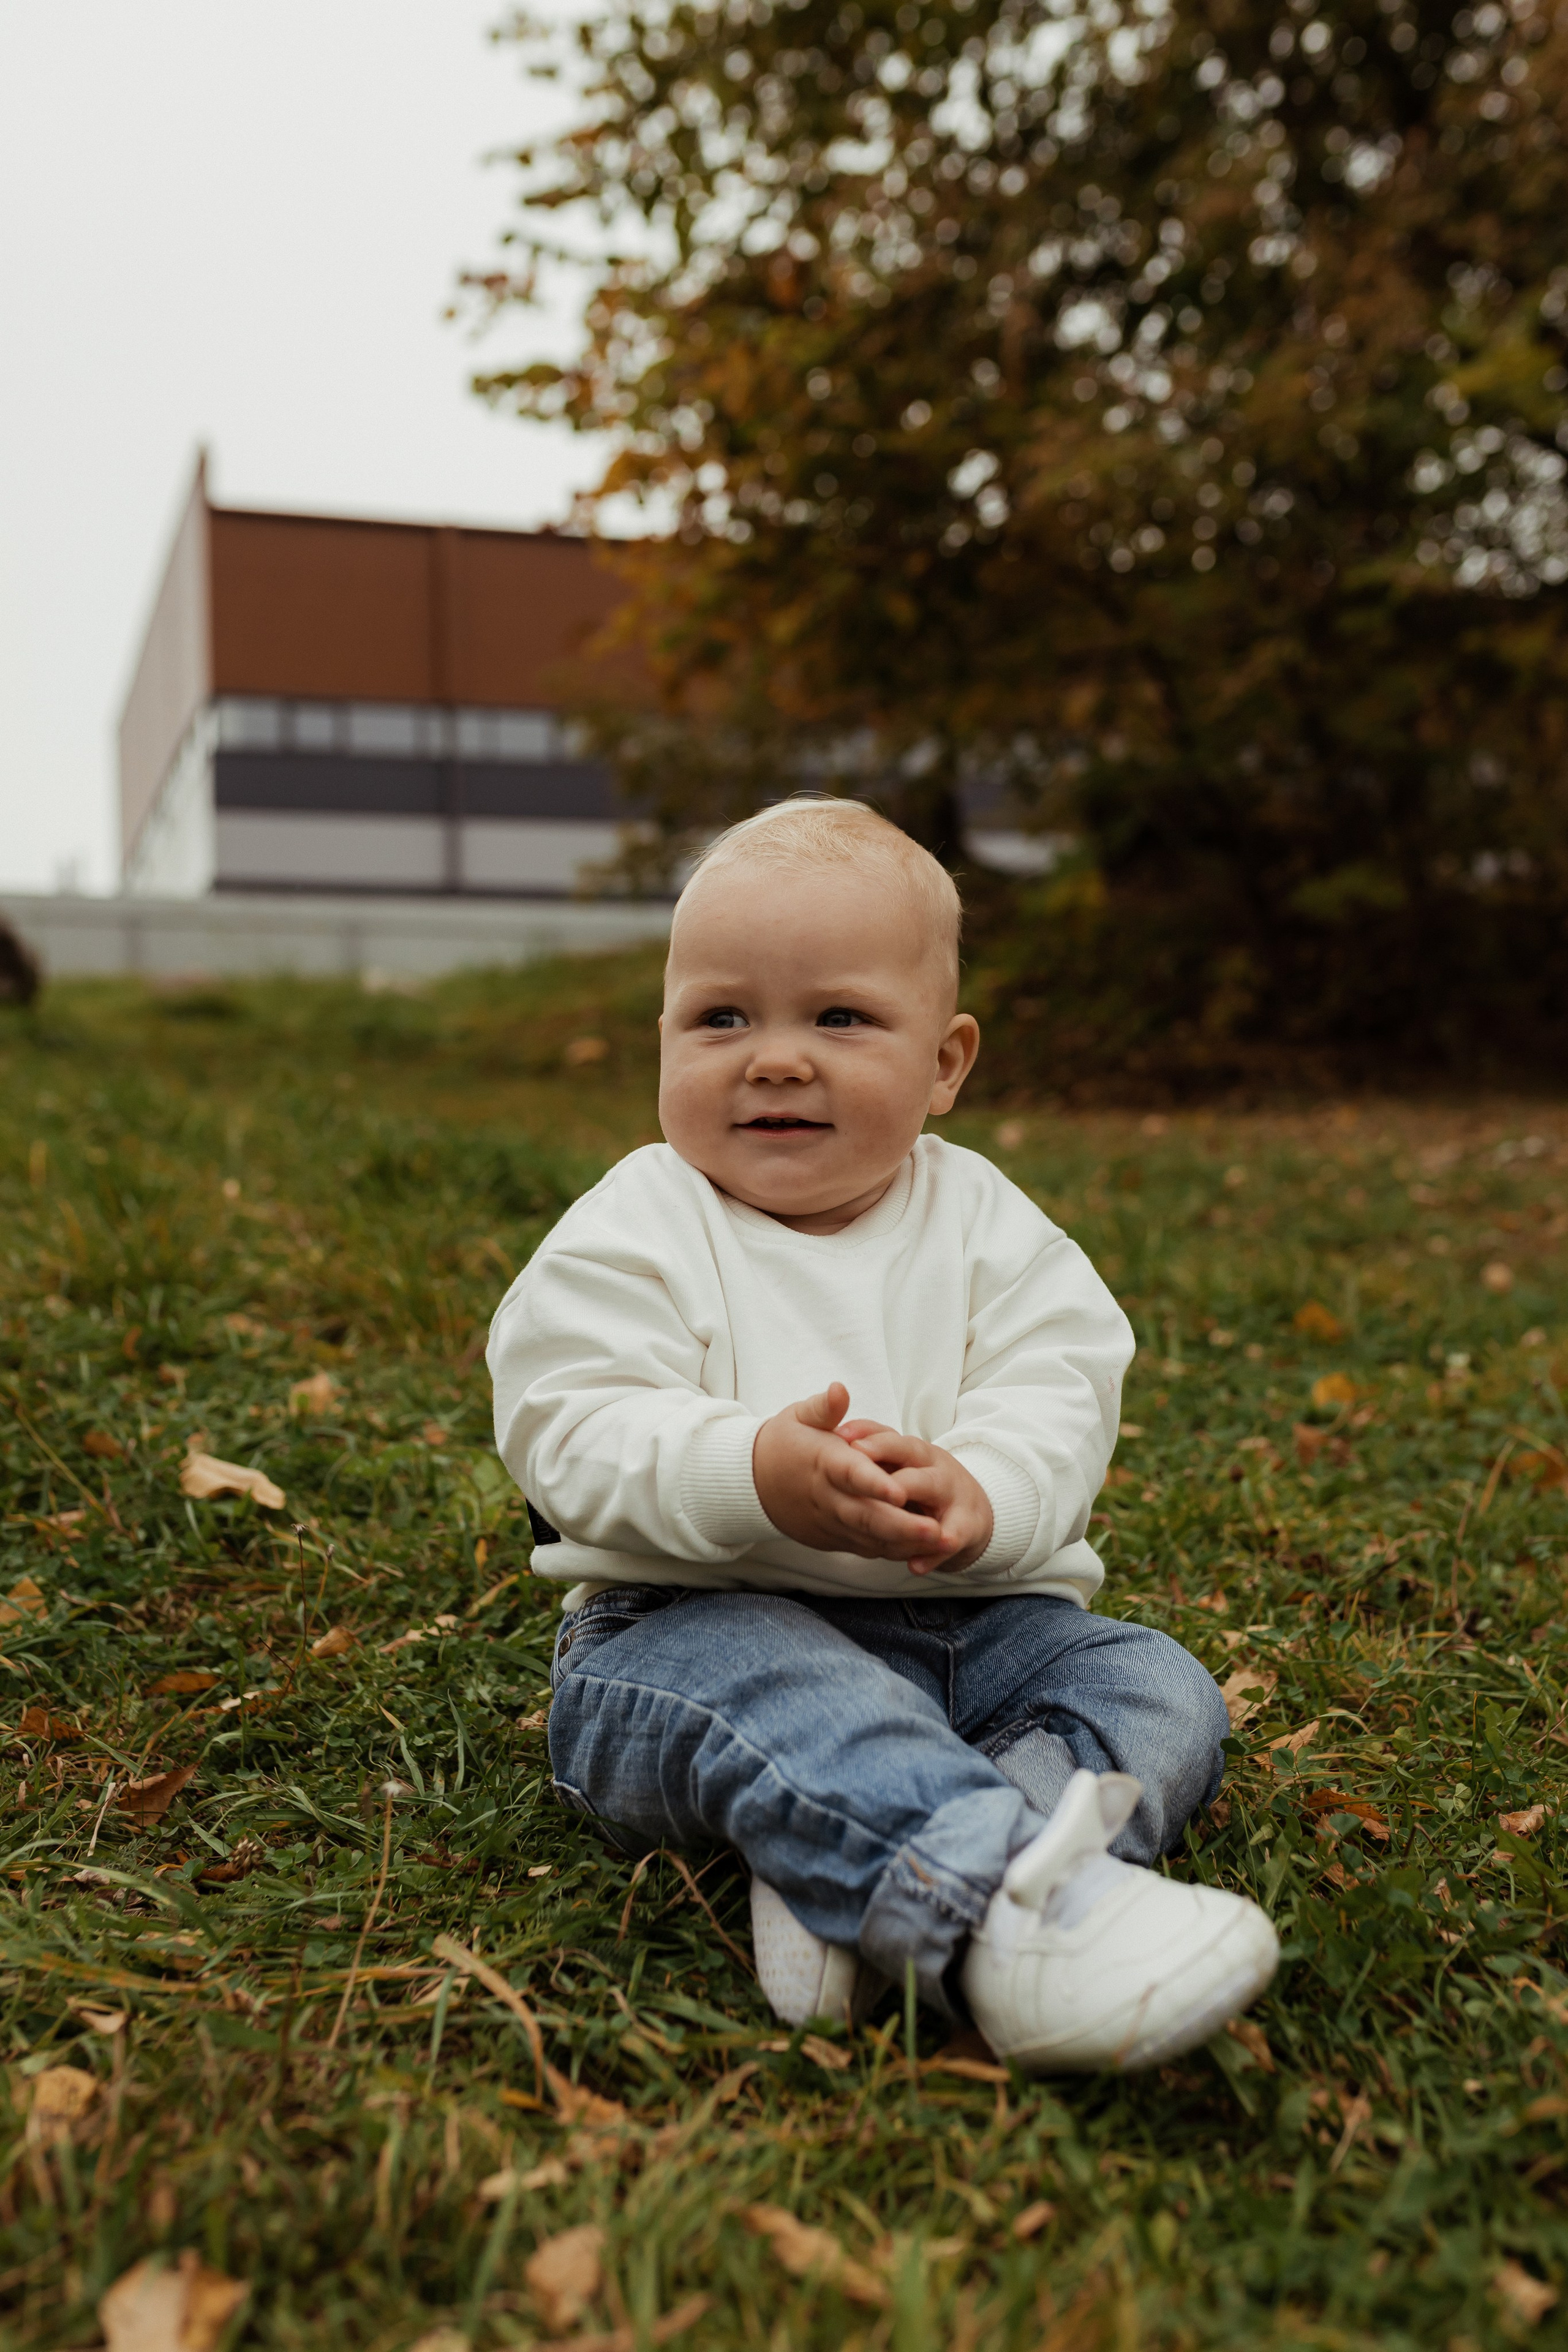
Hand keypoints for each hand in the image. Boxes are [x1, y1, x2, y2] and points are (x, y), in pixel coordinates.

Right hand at [752, 1384, 968, 1562]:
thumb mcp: (798, 1417)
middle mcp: (827, 1497)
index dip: (874, 1483)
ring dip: (905, 1543)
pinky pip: (864, 1547)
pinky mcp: (832, 1537)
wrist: (753, 1483)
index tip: (900, 1491)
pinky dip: (891, 1551)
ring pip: (869, 1537)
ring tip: (941, 1544)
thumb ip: (823, 1407)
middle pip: (866, 1515)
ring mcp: (830, 1521)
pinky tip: (921, 1550)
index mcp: (822, 1462)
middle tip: (938, 1531)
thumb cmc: (784, 1443)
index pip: (850, 1473)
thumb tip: (839, 1389)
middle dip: (903, 1526)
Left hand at [842, 1427, 993, 1574]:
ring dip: (913, 1503)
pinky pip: (951, 1538)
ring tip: (896, 1519)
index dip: (867, 1436)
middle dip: (887, 1460)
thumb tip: (836, 1434)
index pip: (890, 1437)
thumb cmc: (923, 1483)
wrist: (972, 1510)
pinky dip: (934, 1553)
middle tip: (865, 1473)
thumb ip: (874, 1451)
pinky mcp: (966, 1525)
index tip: (841, 1436)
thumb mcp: (903, 1466)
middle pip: (912, 1457)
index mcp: (914, 1451)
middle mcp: (934, 1466)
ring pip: (933, 1490)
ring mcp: (952, 1493)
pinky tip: (915, 1565)